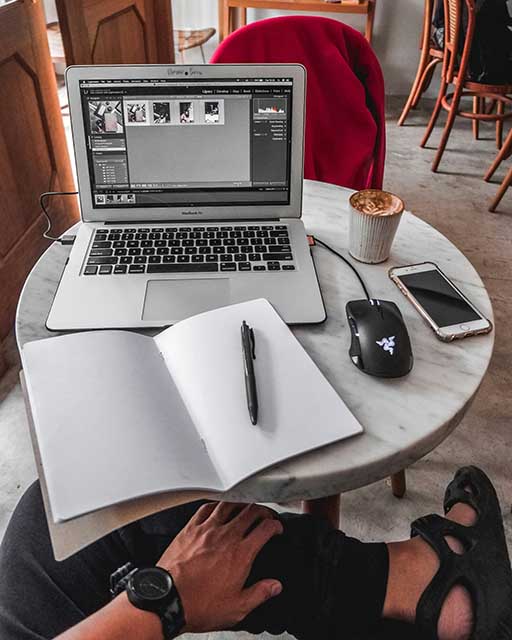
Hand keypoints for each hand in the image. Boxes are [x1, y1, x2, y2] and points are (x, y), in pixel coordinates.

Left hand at [157, 502, 283, 632]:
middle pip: (250, 511)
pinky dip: (217, 505)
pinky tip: (219, 508)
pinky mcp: (190, 529)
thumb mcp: (236, 608)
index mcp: (240, 554)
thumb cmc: (199, 604)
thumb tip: (274, 586)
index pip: (265, 529)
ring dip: (241, 504)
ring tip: (246, 508)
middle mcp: (226, 537)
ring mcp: (207, 530)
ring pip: (230, 505)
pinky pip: (206, 508)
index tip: (276, 528)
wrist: (168, 600)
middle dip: (262, 511)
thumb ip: (259, 594)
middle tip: (265, 516)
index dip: (275, 525)